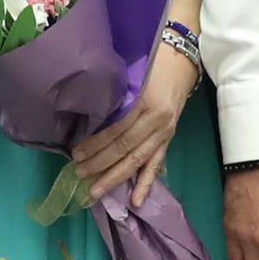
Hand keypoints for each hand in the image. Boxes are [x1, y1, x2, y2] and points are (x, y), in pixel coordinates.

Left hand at [71, 38, 198, 204]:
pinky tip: (136, 200)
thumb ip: (114, 95)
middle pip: (124, 148)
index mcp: (145, 102)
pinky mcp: (169, 138)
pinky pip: (156, 164)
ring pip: (137, 161)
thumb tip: (87, 117)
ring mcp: (165, 132)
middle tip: (78, 173)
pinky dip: (146, 184)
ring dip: (116, 178)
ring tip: (96, 191)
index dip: (95, 144)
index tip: (75, 153)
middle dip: (100, 164)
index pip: (116, 130)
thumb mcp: (131, 73)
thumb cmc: (152, 61)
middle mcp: (156, 121)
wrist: (183, 59)